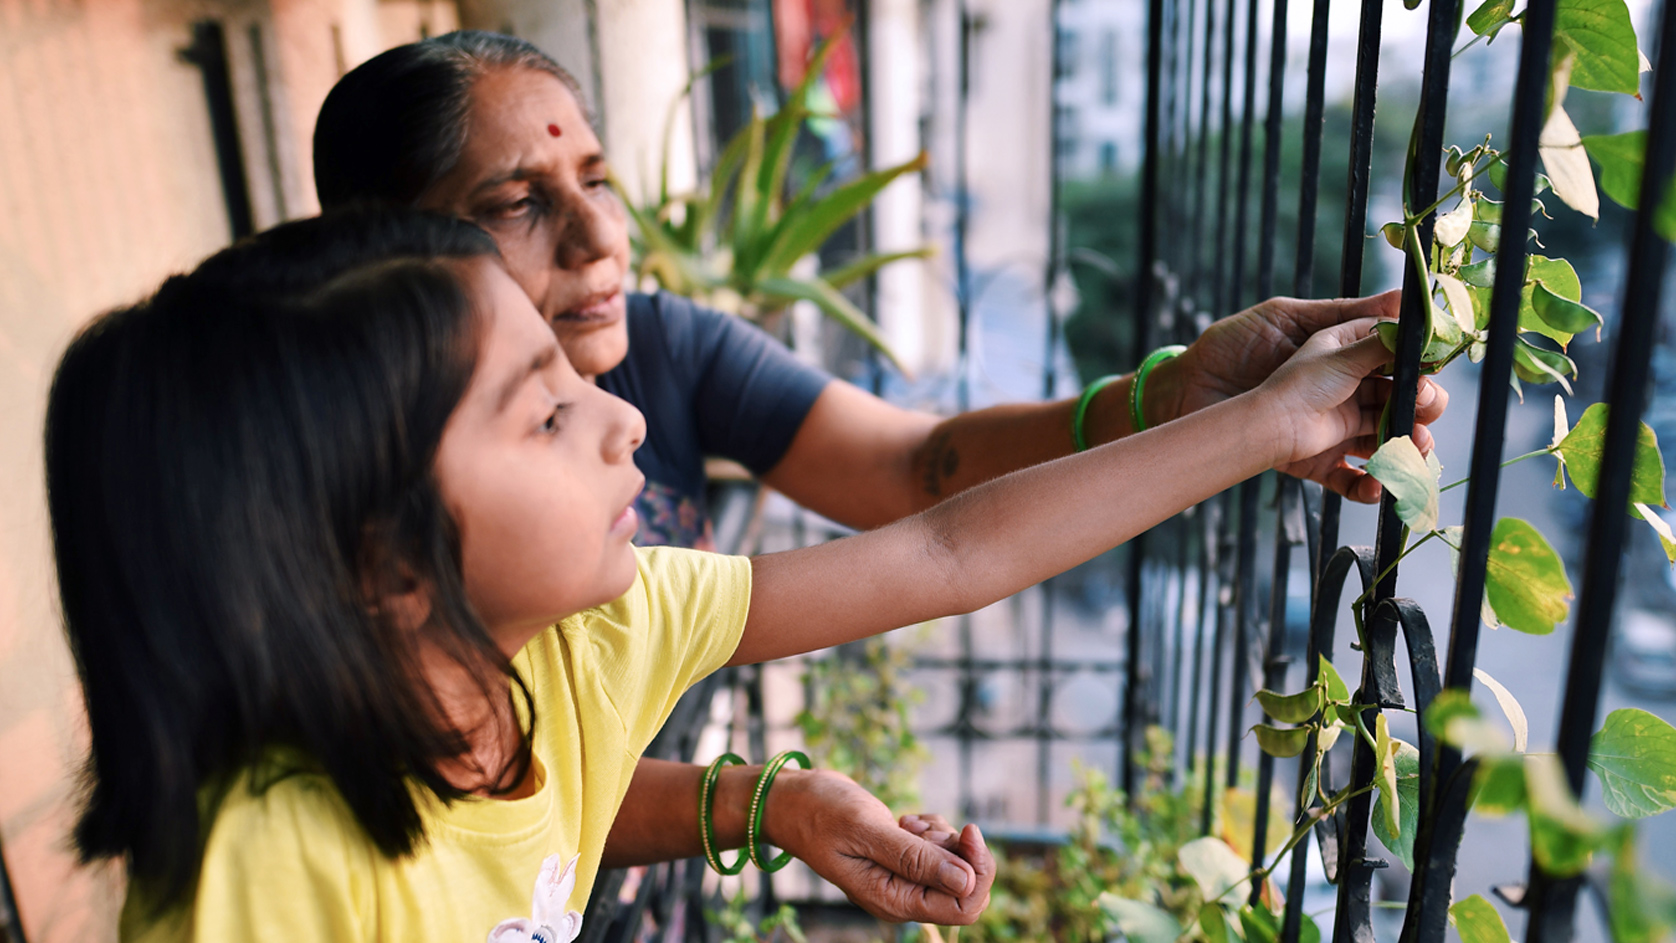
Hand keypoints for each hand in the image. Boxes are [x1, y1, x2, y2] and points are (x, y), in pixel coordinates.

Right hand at [763, 769, 993, 924]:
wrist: (790, 801)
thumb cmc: (819, 813)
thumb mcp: (865, 830)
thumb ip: (914, 859)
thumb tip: (965, 880)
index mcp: (894, 901)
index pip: (963, 906)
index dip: (977, 870)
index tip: (968, 830)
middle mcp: (903, 896)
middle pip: (965, 889)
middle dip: (961, 852)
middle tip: (926, 826)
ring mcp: (903, 879)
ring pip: (955, 865)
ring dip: (942, 835)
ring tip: (906, 822)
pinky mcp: (902, 860)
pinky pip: (939, 849)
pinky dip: (932, 829)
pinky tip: (904, 820)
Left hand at [1155, 291, 1447, 500]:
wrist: (1188, 392)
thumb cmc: (1233, 346)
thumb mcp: (1288, 319)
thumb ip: (1347, 315)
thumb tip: (1403, 299)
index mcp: (1346, 351)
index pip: (1400, 354)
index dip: (1422, 359)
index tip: (1435, 361)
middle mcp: (1348, 389)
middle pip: (1404, 397)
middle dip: (1422, 402)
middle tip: (1422, 404)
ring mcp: (1335, 427)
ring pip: (1388, 438)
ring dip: (1408, 446)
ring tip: (1413, 449)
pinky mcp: (1316, 461)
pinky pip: (1351, 478)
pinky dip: (1368, 486)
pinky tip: (1378, 485)